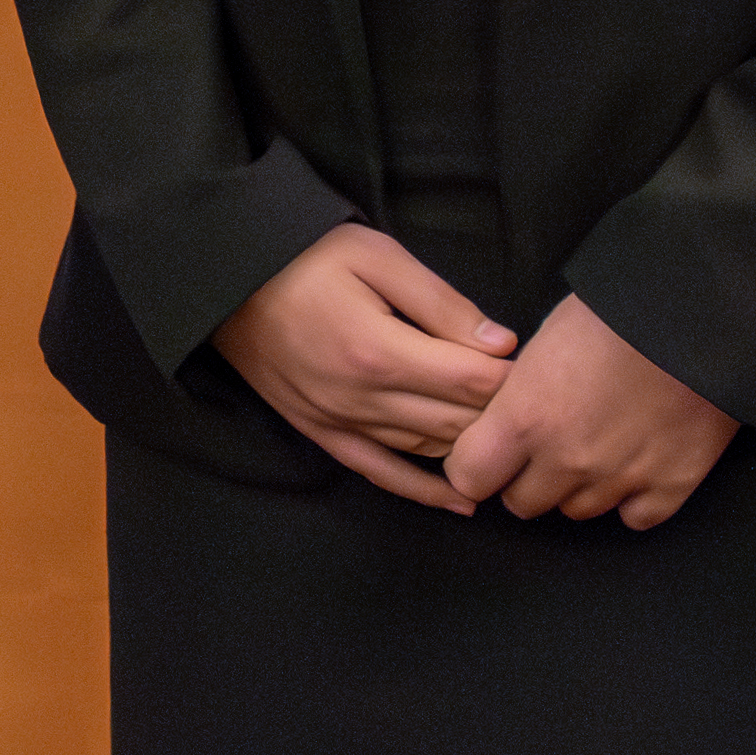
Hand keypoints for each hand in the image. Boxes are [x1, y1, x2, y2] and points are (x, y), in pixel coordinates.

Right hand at [210, 225, 521, 508]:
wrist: (220, 276)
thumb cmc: (301, 254)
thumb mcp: (376, 256)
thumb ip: (442, 303)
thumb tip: (502, 346)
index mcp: (379, 350)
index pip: (474, 381)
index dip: (514, 376)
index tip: (534, 365)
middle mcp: (361, 397)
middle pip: (458, 421)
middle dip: (500, 411)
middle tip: (527, 398)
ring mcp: (338, 420)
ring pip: (428, 449)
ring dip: (471, 444)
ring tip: (505, 436)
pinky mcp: (319, 430)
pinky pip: (381, 472)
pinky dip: (424, 491)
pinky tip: (460, 500)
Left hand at [446, 294, 737, 527]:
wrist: (692, 318)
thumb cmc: (608, 315)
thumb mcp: (539, 347)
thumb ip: (516, 398)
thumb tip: (503, 424)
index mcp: (524, 418)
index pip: (469, 477)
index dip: (473, 466)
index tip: (485, 455)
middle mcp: (567, 460)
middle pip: (521, 503)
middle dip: (524, 480)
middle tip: (542, 449)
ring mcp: (620, 479)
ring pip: (577, 511)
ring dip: (577, 487)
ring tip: (594, 447)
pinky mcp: (671, 488)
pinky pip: (634, 518)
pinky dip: (632, 500)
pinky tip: (635, 466)